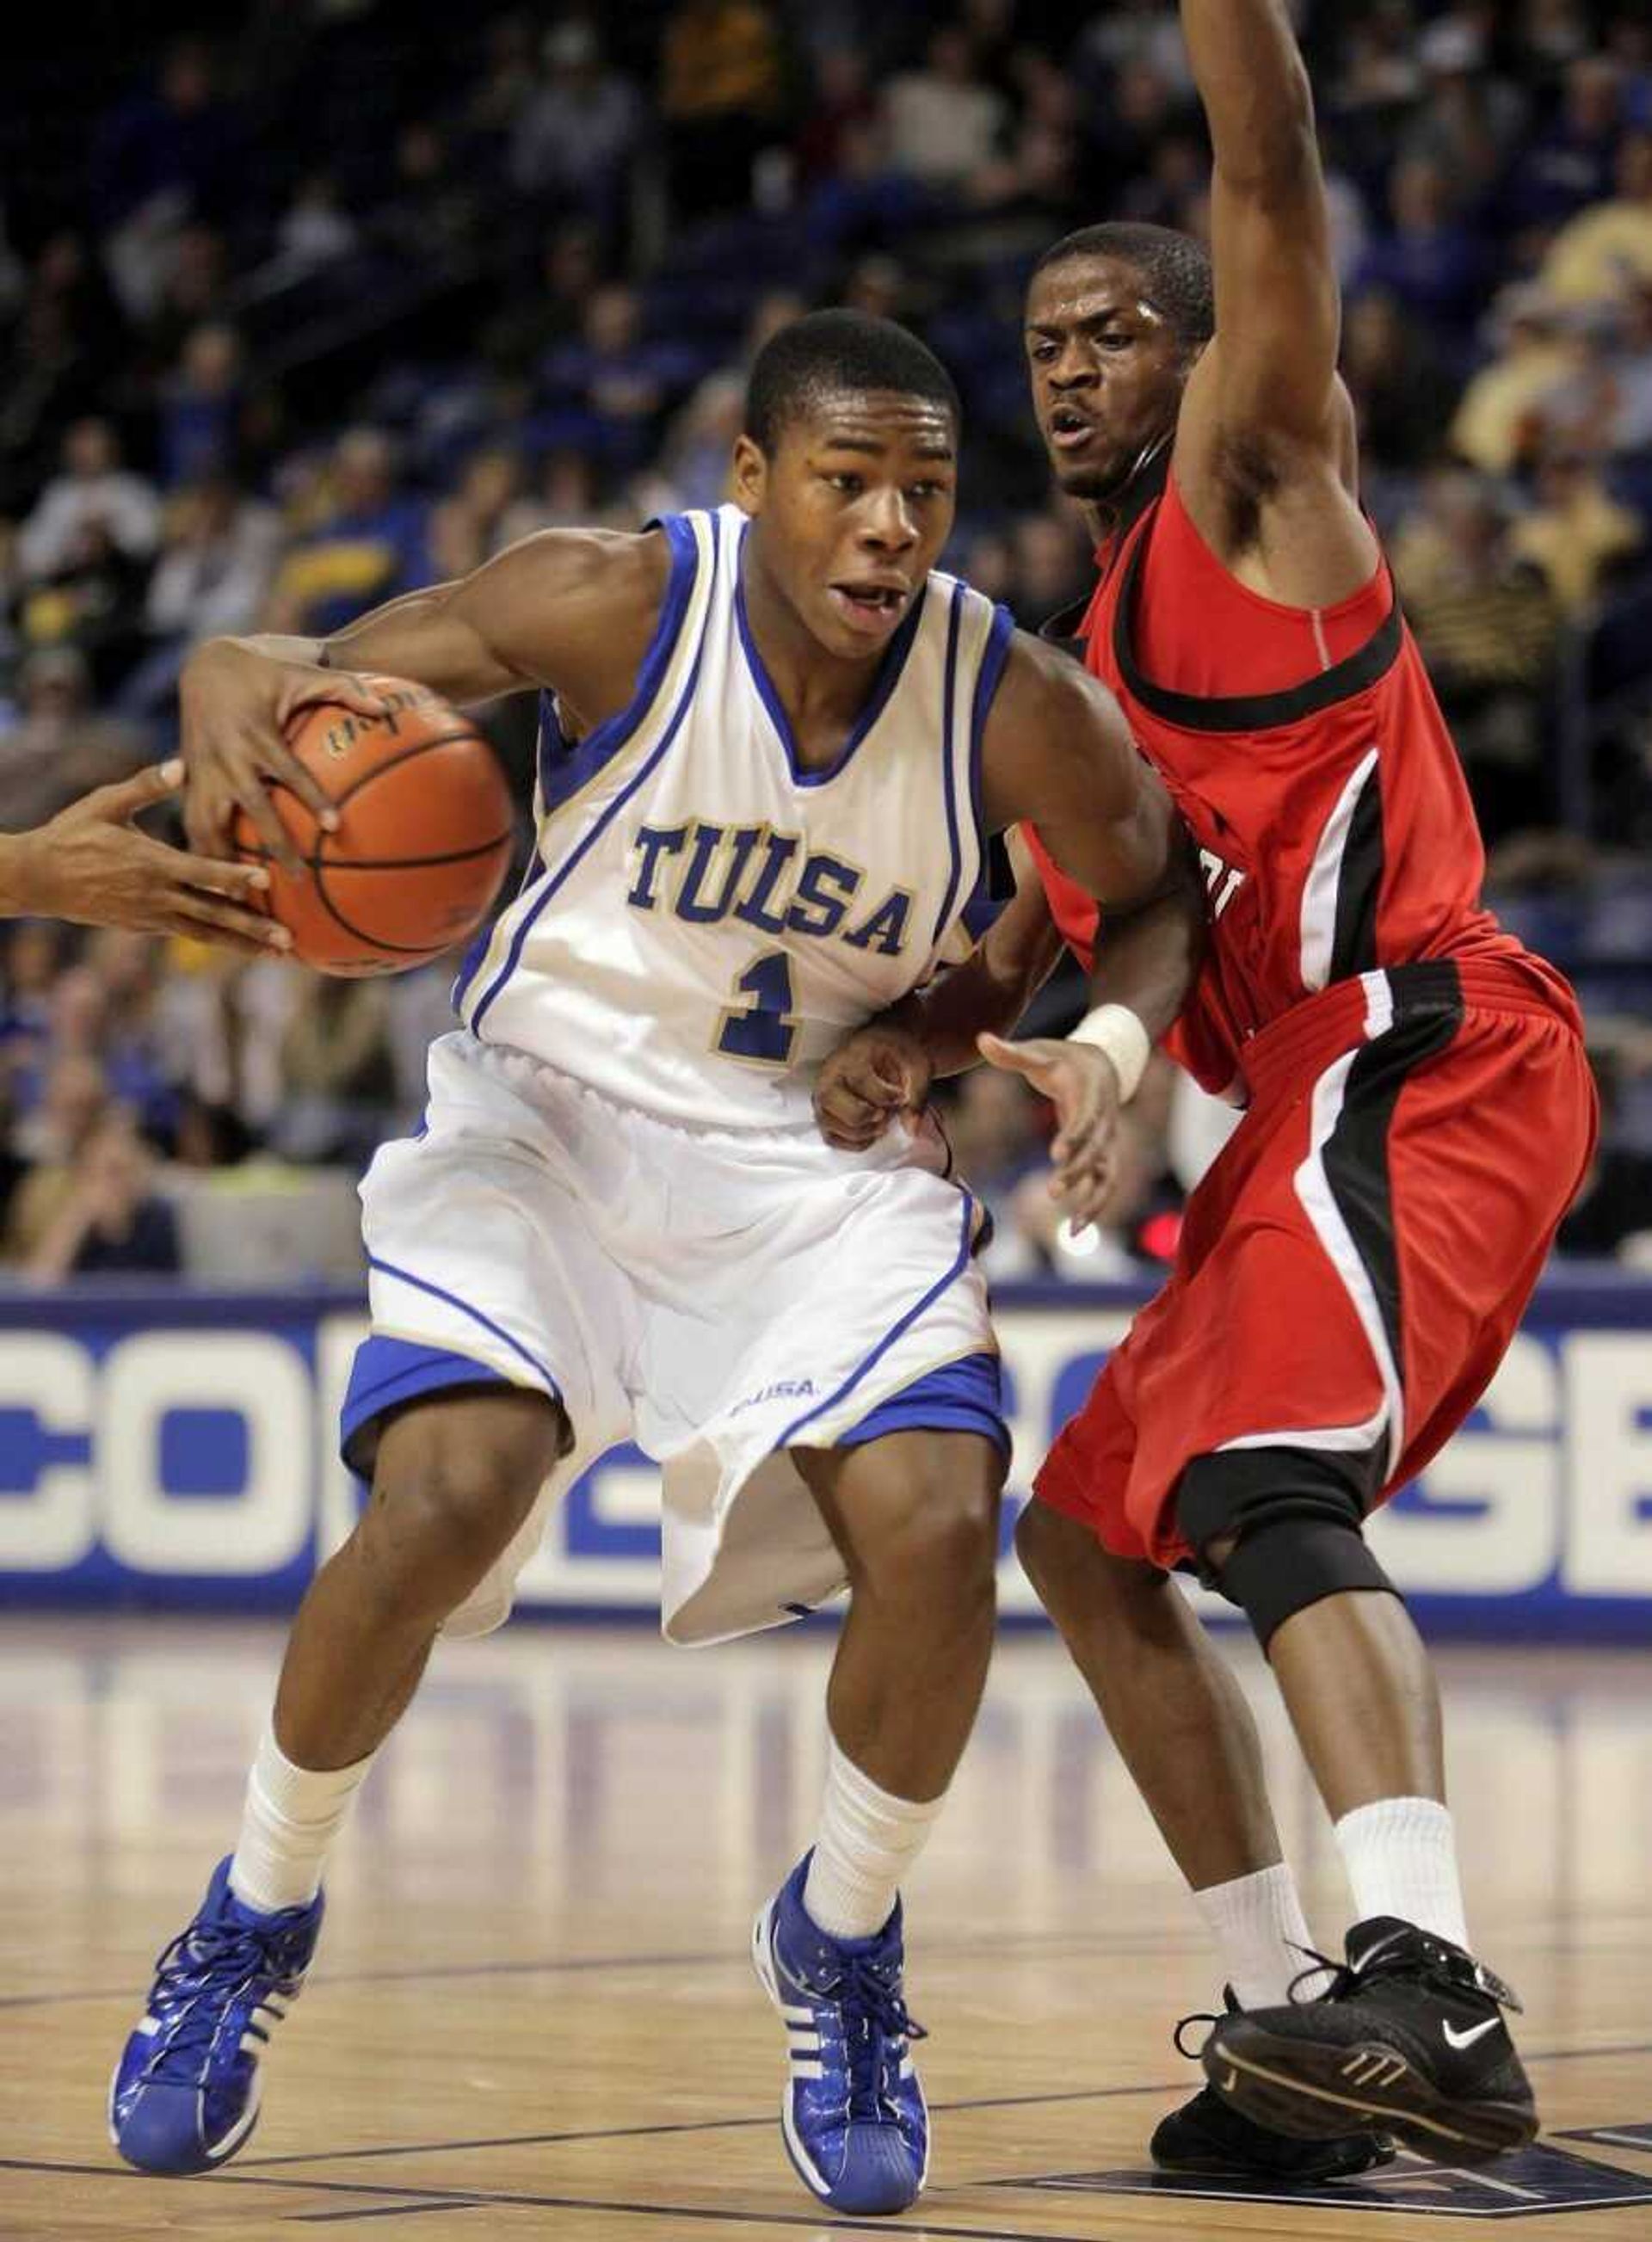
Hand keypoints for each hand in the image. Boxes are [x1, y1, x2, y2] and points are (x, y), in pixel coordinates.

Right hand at [14, 762, 292, 955]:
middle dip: (252, 930)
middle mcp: (156, 896)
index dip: (234, 877)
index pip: (201, 873)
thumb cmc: (72, 834)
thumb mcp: (105, 804)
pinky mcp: (144, 928)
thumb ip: (144, 786)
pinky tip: (243, 945)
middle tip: (289, 941)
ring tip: (276, 954)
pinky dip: (217, 940)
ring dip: (242, 945)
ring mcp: (150, 917)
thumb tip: (179, 766)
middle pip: (213, 916)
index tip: (265, 881)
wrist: (38, 879)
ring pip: (205, 934)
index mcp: (151, 864)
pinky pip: (188, 934)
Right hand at [179, 637, 387, 870]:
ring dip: (225, 862)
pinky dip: (202, 856)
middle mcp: (226, 758)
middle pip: (252, 810)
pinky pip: (191, 825)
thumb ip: (345, 689)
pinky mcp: (188, 783)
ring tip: (244, 902)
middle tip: (299, 879)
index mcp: (256, 734)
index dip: (312, 798)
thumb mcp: (303, 673)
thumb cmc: (262, 673)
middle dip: (274, 845)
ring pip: (208, 825)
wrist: (204, 665)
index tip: (336, 827)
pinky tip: (217, 890)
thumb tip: (386, 708)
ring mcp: (202, 773)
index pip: (288, 772)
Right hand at [814, 1020, 932, 1149]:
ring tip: (882, 1121)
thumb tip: (911, 1128)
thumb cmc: (898, 1057)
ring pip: (830, 1123)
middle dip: (864, 1115)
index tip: (902, 1097)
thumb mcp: (916, 1067)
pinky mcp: (824, 1114)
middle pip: (831, 1100)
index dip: (883, 1096)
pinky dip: (854, 1142)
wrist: (885, 1053)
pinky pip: (832, 1138)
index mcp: (852, 1055)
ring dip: (861, 1132)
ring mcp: (822, 1095)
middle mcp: (829, 1074)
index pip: (858, 1080)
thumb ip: (917, 1095)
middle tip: (886, 1113)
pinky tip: (872, 1131)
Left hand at [978, 1030, 1122, 1230]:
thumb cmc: (1064, 1059)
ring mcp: (1108, 1142)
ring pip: (1108, 1176)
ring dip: (1093, 1201)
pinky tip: (1074, 1230)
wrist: (1103, 1063)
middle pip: (1096, 1152)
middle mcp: (1105, 1123)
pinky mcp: (1103, 1156)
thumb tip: (980, 1039)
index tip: (1057, 1154)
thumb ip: (1011, 1052)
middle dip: (1076, 1173)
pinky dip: (1094, 1206)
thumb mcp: (1039, 1052)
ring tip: (1072, 1229)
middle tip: (1051, 1192)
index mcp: (1091, 1096)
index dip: (1075, 1137)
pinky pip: (1105, 1185)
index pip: (1087, 1119)